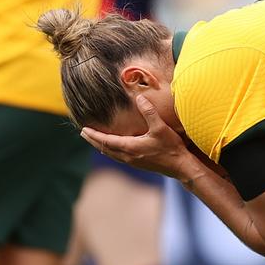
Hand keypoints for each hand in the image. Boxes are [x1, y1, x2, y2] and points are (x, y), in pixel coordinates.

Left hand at [81, 95, 197, 179]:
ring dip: (101, 146)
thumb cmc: (171, 148)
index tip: (83, 129)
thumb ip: (149, 112)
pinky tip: (112, 148)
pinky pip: (118, 157)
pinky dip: (110, 150)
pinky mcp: (138, 164)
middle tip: (83, 133)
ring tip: (94, 139)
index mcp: (130, 147)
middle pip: (105, 148)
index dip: (94, 135)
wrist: (181, 166)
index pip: (106, 141)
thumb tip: (139, 98)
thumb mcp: (160, 127)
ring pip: (111, 154)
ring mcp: (133, 162)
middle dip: (93, 140)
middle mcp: (128, 156)